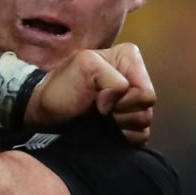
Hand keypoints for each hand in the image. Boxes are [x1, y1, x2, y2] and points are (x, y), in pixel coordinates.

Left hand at [25, 45, 154, 144]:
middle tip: (99, 105)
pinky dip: (123, 135)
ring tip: (100, 115)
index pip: (145, 87)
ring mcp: (134, 103)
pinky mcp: (131, 125)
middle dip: (122, 109)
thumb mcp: (84, 65)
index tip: (99, 92)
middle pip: (147, 104)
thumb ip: (111, 76)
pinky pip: (141, 135)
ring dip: (120, 122)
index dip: (123, 94)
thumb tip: (117, 102)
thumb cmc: (63, 86)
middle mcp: (135, 78)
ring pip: (145, 120)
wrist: (48, 112)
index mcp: (128, 58)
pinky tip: (107, 127)